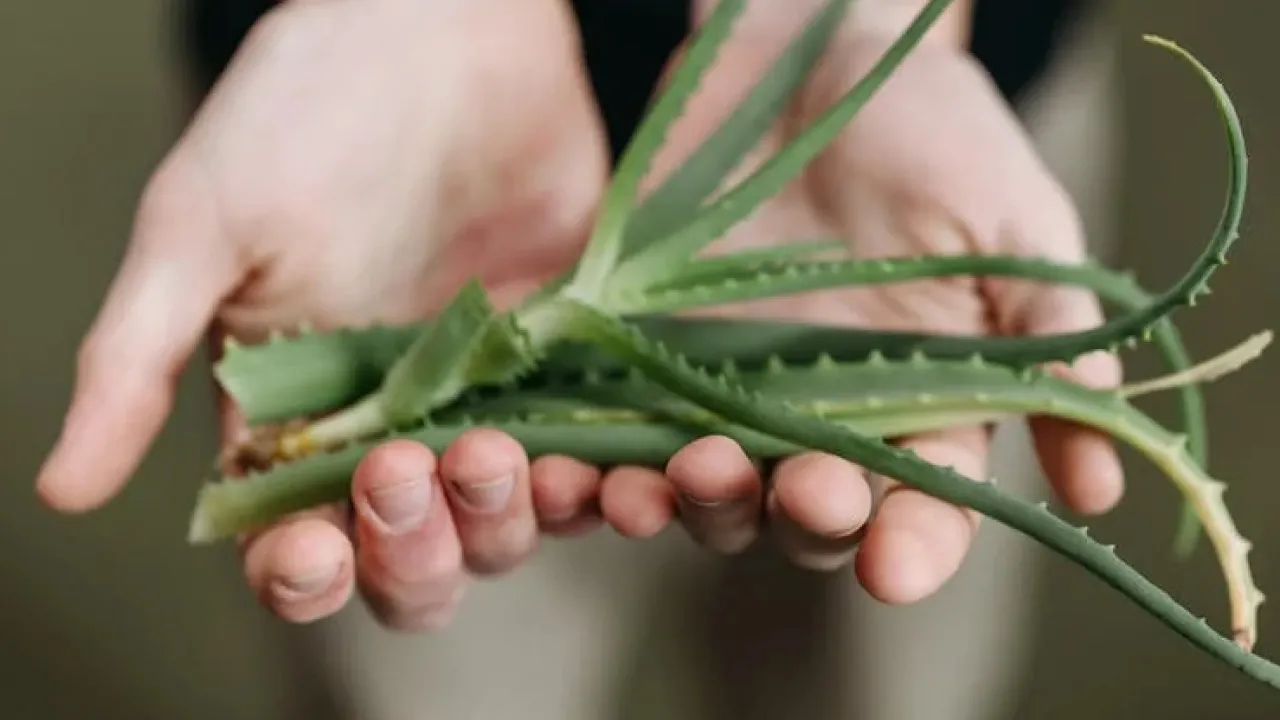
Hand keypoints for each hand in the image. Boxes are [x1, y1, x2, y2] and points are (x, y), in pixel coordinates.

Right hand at [36, 0, 610, 627]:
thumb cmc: (306, 108)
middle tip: (410, 471)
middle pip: (412, 559)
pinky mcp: (571, 364)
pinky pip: (596, 453)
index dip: (304, 572)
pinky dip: (608, 484)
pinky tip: (618, 477)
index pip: (295, 542)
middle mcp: (393, 426)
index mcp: (292, 415)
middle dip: (413, 548)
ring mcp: (489, 399)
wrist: (448, 27)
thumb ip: (139, 358)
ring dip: (506, 519)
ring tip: (501, 456)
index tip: (315, 548)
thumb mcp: (202, 226)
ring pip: (507, 523)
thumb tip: (61, 487)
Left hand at [597, 11, 1123, 603]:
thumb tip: (1099, 485)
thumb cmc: (930, 130)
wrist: (808, 53)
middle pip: (811, 518)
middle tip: (804, 489)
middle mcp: (824, 416)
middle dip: (807, 519)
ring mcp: (729, 390)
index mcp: (922, 403)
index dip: (915, 547)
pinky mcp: (648, 354)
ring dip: (701, 504)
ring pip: (714, 491)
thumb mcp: (1012, 222)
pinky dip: (606, 463)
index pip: (924, 507)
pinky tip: (593, 467)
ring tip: (689, 475)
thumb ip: (1048, 338)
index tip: (897, 567)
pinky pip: (621, 432)